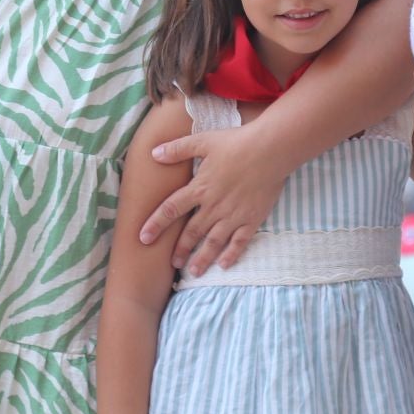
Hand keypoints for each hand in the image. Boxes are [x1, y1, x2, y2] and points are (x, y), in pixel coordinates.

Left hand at [139, 125, 289, 275]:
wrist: (270, 150)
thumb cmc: (236, 142)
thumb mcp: (203, 141)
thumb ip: (178, 149)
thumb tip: (154, 153)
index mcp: (200, 188)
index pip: (171, 209)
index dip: (156, 224)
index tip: (143, 238)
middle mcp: (213, 206)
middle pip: (192, 231)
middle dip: (181, 249)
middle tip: (173, 263)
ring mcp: (233, 215)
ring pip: (214, 241)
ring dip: (202, 258)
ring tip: (194, 272)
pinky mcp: (252, 219)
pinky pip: (239, 241)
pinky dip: (231, 254)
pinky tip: (224, 264)